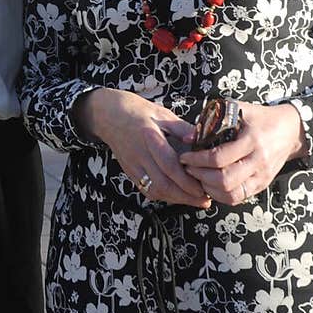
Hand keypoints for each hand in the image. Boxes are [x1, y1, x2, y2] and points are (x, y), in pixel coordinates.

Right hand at [76, 88, 211, 207]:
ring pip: (154, 190)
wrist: (108, 115)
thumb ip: (181, 127)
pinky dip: (163, 196)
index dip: (186, 180)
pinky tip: (176, 196)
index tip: (203, 187)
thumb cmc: (137, 111)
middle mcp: (139, 154)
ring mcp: (132, 166)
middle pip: (162, 183)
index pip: (169, 165)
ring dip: (176, 199)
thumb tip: (199, 138)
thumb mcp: (162, 113)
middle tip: (204, 200)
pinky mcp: (130, 172)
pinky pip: (146, 190)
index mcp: (148, 137)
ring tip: (195, 200)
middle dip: (185, 196)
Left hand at [180, 102, 305, 205]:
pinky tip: (211, 185)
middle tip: (188, 169)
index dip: (197, 160)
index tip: (185, 157)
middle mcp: (258, 161)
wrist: (291, 130)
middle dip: (200, 176)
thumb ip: (213, 120)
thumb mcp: (239, 109)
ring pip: (231, 194)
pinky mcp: (263, 185)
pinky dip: (221, 195)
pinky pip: (238, 198)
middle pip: (224, 180)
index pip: (219, 158)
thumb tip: (189, 138)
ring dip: (209, 189)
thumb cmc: (262, 117)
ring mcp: (262, 176)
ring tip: (198, 177)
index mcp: (251, 141)